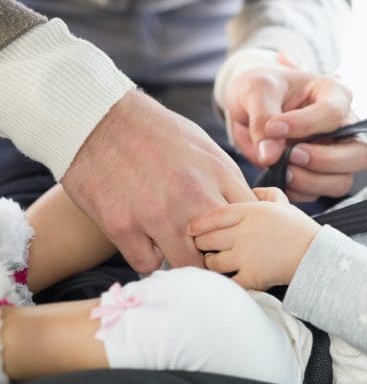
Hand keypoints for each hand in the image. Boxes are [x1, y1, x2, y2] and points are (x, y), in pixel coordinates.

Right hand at [61, 89, 254, 272]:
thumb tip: (247, 208)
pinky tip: (147, 243)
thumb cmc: (156, 131)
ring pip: (187, 265)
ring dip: (185, 262)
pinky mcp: (122, 226)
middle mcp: (192, 196)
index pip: (250, 220)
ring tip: (179, 251)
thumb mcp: (204, 146)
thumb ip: (227, 180)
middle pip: (224, 248)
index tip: (237, 238)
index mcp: (218, 174)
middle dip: (219, 255)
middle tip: (209, 253)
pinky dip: (149, 258)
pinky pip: (147, 264)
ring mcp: (157, 214)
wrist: (99, 118)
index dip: (245, 233)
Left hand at [188, 187, 320, 289]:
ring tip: (216, 262)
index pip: (213, 216)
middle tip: (202, 246)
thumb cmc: (299, 229)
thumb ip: (265, 194)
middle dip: (201, 244)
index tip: (190, 228)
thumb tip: (251, 192)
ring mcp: (246, 256)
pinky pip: (227, 282)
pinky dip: (223, 282)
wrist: (316, 256)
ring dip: (212, 263)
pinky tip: (225, 279)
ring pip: (213, 262)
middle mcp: (245, 232)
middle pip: (207, 239)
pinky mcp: (251, 277)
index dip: (197, 223)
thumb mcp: (283, 203)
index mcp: (251, 211)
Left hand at [223, 65, 366, 200]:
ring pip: (342, 181)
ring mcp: (334, 154)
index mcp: (335, 95)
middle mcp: (343, 127)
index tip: (272, 128)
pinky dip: (297, 191)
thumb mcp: (255, 90)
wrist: (246, 106)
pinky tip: (278, 176)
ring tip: (281, 169)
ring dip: (310, 181)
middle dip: (324, 161)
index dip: (304, 125)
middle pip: (359, 154)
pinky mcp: (319, 175)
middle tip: (291, 155)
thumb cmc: (258, 89)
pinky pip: (318, 194)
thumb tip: (271, 155)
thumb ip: (263, 118)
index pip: (333, 114)